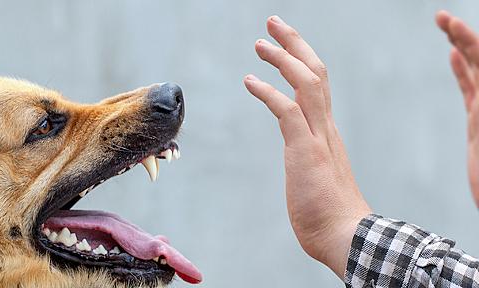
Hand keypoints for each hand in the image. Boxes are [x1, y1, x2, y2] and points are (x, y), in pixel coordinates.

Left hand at [244, 16, 370, 277]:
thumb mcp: (317, 176)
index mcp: (326, 131)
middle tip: (274, 23)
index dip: (301, 60)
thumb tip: (303, 162)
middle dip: (295, 44)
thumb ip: (311, 161)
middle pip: (315, 72)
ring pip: (306, 83)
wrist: (346, 236)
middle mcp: (325, 127)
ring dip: (283, 58)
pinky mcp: (305, 150)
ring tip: (260, 43)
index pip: (318, 85)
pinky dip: (268, 92)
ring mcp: (317, 137)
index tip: (285, 45)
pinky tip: (250, 80)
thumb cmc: (329, 213)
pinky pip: (287, 111)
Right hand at [436, 11, 478, 205]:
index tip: (448, 23)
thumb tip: (466, 80)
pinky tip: (451, 57)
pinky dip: (460, 70)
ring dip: (459, 46)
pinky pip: (470, 88)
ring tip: (444, 26)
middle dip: (461, 34)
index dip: (467, 38)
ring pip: (474, 69)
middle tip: (440, 17)